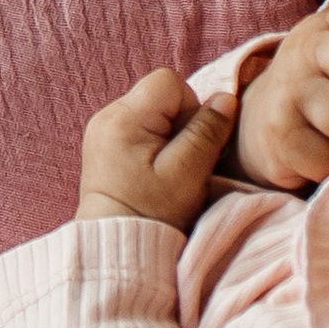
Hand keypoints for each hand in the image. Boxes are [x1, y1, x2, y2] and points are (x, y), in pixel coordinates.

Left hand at [75, 69, 236, 226]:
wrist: (115, 246)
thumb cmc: (151, 213)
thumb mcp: (187, 174)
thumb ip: (207, 132)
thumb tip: (227, 98)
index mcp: (123, 117)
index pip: (169, 82)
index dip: (190, 109)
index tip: (189, 147)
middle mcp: (107, 115)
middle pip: (160, 96)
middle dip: (179, 124)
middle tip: (178, 163)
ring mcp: (101, 129)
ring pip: (152, 113)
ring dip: (167, 137)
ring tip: (163, 172)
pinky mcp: (102, 145)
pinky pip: (138, 129)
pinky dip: (152, 146)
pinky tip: (151, 173)